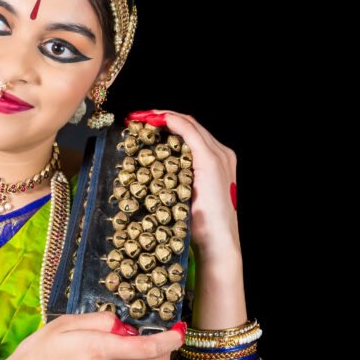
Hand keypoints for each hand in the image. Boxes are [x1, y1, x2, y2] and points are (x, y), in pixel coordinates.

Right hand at [0, 311, 184, 359]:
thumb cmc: (35, 354)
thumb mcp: (62, 325)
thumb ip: (97, 321)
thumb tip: (121, 324)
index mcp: (99, 350)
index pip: (148, 349)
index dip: (170, 341)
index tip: (180, 330)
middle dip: (167, 352)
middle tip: (166, 335)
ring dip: (145, 356)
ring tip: (126, 338)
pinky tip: (102, 351)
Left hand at [125, 109, 240, 262]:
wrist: (217, 242)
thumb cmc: (200, 227)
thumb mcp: (184, 196)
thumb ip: (176, 179)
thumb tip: (150, 174)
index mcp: (217, 161)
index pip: (191, 133)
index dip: (168, 123)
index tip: (144, 122)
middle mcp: (221, 154)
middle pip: (190, 124)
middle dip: (162, 116)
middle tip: (138, 116)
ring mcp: (218, 156)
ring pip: (190, 124)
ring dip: (164, 116)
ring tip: (142, 117)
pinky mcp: (210, 161)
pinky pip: (189, 132)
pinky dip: (172, 122)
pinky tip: (156, 120)